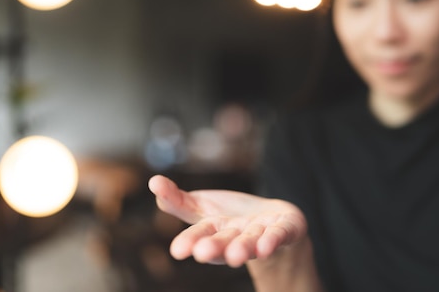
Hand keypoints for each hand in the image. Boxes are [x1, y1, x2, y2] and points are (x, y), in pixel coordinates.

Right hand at [147, 175, 306, 267]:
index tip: (177, 251)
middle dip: (214, 248)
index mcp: (215, 231)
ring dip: (243, 249)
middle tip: (202, 254)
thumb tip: (153, 183)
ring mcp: (261, 235)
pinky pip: (279, 235)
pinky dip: (272, 241)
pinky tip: (266, 247)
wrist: (274, 224)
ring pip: (250, 243)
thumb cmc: (233, 218)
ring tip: (236, 256)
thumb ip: (178, 200)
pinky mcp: (285, 230)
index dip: (190, 241)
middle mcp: (237, 237)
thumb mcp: (203, 207)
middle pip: (223, 242)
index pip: (200, 234)